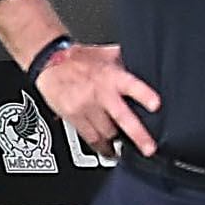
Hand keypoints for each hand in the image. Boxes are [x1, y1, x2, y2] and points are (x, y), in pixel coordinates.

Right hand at [34, 41, 159, 157]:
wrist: (48, 63)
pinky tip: (107, 151)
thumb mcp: (104, 54)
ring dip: (116, 141)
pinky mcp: (73, 117)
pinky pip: (90, 138)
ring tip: (127, 150)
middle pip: (121, 116)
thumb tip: (144, 62)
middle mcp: (99, 92)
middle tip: (149, 148)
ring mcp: (86, 107)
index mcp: (111, 75)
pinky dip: (100, 146)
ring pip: (106, 132)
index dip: (143, 94)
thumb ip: (123, 61)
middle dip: (136, 134)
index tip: (155, 105)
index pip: (130, 84)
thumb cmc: (77, 59)